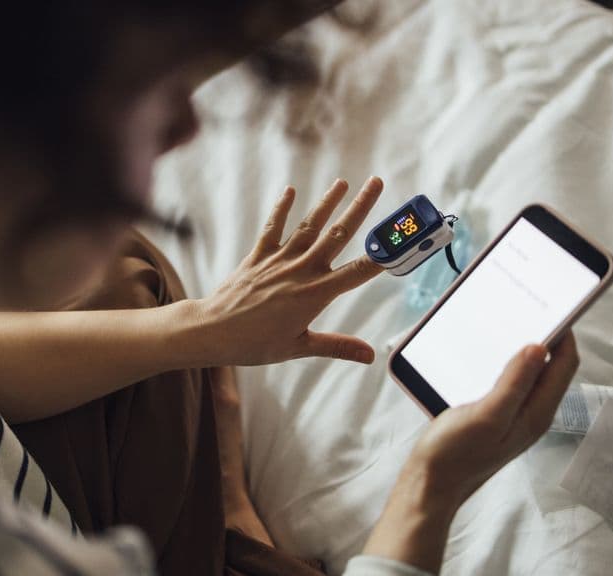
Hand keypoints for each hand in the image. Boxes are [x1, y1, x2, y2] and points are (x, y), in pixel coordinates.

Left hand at [194, 177, 384, 366]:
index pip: (357, 271)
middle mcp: (301, 271)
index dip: (381, 254)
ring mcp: (279, 260)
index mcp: (315, 294)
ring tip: (343, 182)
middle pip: (337, 234)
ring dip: (327, 202)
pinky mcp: (258, 256)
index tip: (401, 238)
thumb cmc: (255, 344)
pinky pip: (272, 228)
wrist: (212, 331)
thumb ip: (337, 346)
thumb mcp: (299, 348)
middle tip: (377, 183)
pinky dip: (281, 209)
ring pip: (309, 225)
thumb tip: (370, 355)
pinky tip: (290, 190)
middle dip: (360, 207)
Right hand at [364, 332, 578, 571]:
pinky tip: (484, 357)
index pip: (565, 364)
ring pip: (528, 374)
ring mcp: (513, 416)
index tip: (552, 308)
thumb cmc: (454, 454)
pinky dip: (502, 365)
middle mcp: (530, 414)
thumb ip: (514, 382)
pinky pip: (508, 383)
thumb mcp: (486, 415)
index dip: (564, 334)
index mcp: (536, 412)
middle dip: (545, 339)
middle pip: (550, 368)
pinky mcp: (493, 417)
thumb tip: (538, 348)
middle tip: (526, 312)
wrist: (429, 484)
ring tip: (506, 327)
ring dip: (521, 351)